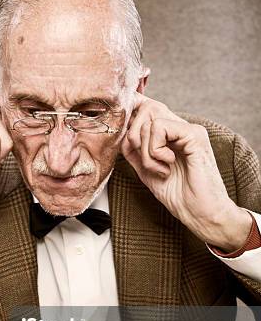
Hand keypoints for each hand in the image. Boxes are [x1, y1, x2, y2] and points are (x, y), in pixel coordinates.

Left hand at [121, 93, 251, 250]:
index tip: (125, 140)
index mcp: (171, 134)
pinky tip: (168, 165)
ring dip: (145, 150)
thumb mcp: (146, 170)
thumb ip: (134, 151)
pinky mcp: (194, 135)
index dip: (131, 115)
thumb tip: (120, 133)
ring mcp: (189, 129)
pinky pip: (159, 128)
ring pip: (150, 118)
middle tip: (143, 160)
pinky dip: (155, 150)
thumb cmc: (178, 196)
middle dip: (133, 136)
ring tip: (160, 169)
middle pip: (146, 107)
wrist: (200, 214)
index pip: (147, 107)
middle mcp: (180, 127)